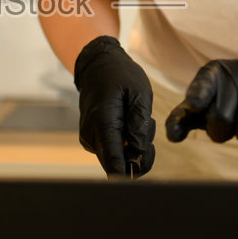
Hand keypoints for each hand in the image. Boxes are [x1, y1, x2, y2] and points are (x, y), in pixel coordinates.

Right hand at [73, 36, 155, 176]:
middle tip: (147, 128)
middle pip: (117, 165)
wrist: (97, 65)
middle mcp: (91, 135)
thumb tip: (138, 151)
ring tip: (138, 119)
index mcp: (103, 123)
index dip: (131, 173)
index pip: (114, 162)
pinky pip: (113, 150)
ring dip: (133, 146)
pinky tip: (128, 122)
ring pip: (117, 158)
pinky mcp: (92, 139)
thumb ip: (140, 123)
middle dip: (138, 155)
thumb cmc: (120, 76)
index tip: (144, 171)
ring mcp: (89, 139)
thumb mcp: (139, 92)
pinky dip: (126, 142)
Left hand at [165, 59, 237, 143]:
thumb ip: (184, 118)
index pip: (203, 85)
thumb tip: (172, 136)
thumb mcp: (205, 104)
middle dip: (221, 132)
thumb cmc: (231, 100)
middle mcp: (236, 72)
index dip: (198, 96)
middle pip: (221, 118)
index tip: (194, 104)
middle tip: (227, 126)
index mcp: (213, 72)